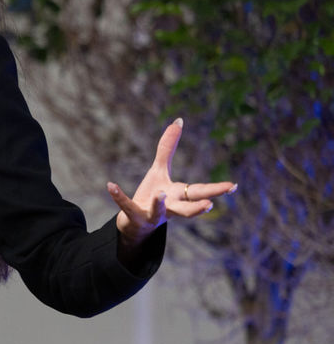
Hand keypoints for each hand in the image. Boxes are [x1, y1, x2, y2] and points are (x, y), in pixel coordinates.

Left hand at [107, 117, 236, 247]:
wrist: (135, 222)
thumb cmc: (153, 195)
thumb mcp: (159, 170)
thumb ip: (168, 147)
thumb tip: (178, 121)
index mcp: (179, 195)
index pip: (200, 192)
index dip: (216, 189)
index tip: (233, 186)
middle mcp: (169, 208)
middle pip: (186, 208)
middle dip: (198, 206)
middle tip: (209, 204)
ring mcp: (152, 214)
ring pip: (159, 212)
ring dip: (160, 204)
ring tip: (162, 194)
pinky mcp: (134, 215)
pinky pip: (126, 206)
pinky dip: (119, 197)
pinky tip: (111, 185)